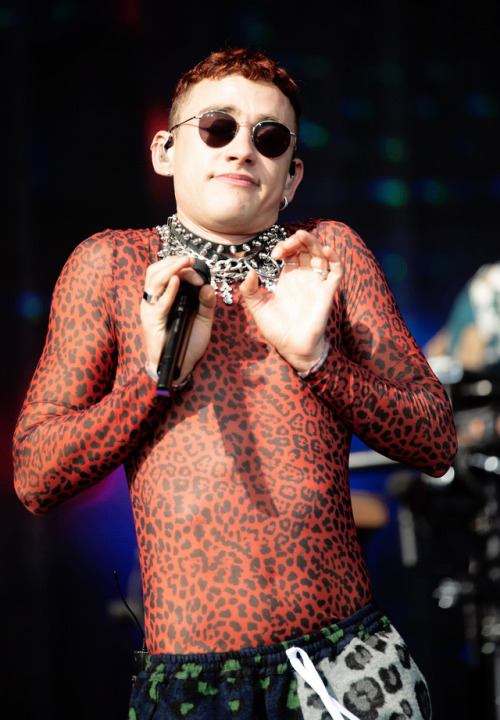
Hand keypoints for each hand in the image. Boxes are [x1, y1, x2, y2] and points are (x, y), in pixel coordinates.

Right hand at [141, 255, 215, 380]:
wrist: (180, 365)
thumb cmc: (188, 342)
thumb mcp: (203, 319)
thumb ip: (207, 302)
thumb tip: (208, 286)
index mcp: (163, 297)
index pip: (166, 271)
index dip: (182, 266)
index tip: (199, 274)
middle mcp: (154, 301)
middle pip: (156, 271)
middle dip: (173, 262)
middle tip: (190, 260)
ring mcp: (151, 310)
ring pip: (153, 281)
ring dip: (170, 269)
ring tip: (184, 263)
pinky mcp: (152, 322)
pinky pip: (159, 304)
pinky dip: (169, 291)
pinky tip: (177, 281)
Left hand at [240, 230, 342, 371]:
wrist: (292, 349)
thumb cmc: (277, 330)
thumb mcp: (257, 308)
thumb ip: (249, 291)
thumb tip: (250, 271)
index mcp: (288, 278)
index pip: (290, 252)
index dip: (283, 246)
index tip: (273, 255)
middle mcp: (304, 277)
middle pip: (305, 248)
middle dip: (296, 240)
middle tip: (285, 245)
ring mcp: (317, 284)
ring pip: (321, 255)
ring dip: (314, 242)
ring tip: (302, 236)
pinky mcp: (327, 293)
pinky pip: (337, 272)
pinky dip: (335, 259)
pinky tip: (326, 250)